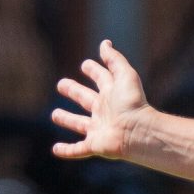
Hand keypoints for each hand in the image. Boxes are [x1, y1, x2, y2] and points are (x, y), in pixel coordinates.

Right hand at [51, 41, 151, 160]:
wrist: (138, 131)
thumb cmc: (133, 102)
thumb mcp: (125, 75)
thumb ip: (114, 59)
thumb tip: (105, 43)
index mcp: (111, 94)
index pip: (101, 79)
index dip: (94, 71)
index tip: (86, 65)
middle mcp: (104, 111)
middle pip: (85, 99)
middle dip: (74, 91)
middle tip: (61, 85)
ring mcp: (98, 129)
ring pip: (79, 124)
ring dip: (67, 120)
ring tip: (55, 115)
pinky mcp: (94, 145)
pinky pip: (78, 149)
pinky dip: (66, 150)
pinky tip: (55, 149)